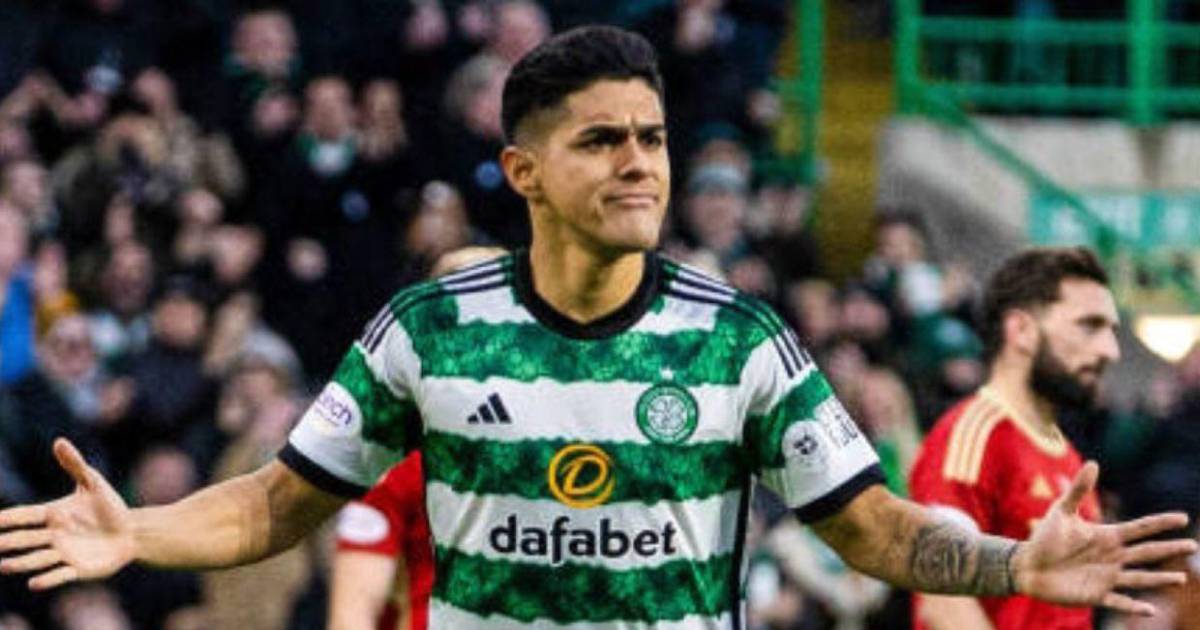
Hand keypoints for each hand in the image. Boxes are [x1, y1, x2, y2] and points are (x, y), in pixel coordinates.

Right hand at [0, 439, 135, 589]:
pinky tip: (33, 583)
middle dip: (7, 542)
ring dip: (20, 563)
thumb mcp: (93, 483)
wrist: (132, 532)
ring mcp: (63, 554)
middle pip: (24, 539)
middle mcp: (53, 536)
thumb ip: (75, 464)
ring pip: (36, 560)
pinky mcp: (77, 569)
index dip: (6, 519)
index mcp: (53, 515)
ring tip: (3, 566)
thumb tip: (59, 441)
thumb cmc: (111, 507)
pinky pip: (59, 576)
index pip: (24, 516)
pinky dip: (47, 580)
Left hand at [1012, 461, 1196, 615]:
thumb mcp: (1061, 512)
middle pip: (1147, 552)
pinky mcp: (1096, 595)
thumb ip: (1078, 490)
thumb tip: (1093, 463)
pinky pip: (1119, 602)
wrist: (1027, 566)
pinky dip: (1133, 607)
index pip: (1140, 528)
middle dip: (1169, 549)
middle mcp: (1113, 557)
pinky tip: (1148, 609)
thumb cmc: (1044, 539)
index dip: (1160, 523)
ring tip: (1180, 578)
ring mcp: (1106, 577)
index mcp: (1107, 536)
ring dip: (1159, 579)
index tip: (1183, 517)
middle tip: (1192, 546)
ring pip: (1139, 578)